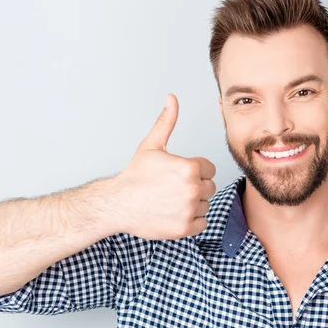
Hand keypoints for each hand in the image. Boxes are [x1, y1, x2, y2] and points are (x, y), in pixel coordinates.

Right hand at [113, 93, 216, 239]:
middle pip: (209, 187)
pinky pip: (201, 223)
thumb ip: (166, 122)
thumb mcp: (152, 145)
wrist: (118, 204)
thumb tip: (171, 98)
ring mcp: (189, 210)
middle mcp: (192, 189)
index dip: (194, 170)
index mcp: (190, 167)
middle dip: (194, 187)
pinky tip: (173, 213)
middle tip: (172, 188)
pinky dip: (190, 221)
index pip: (209, 169)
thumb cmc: (135, 175)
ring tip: (170, 200)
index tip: (177, 174)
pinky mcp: (185, 228)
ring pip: (205, 205)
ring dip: (192, 204)